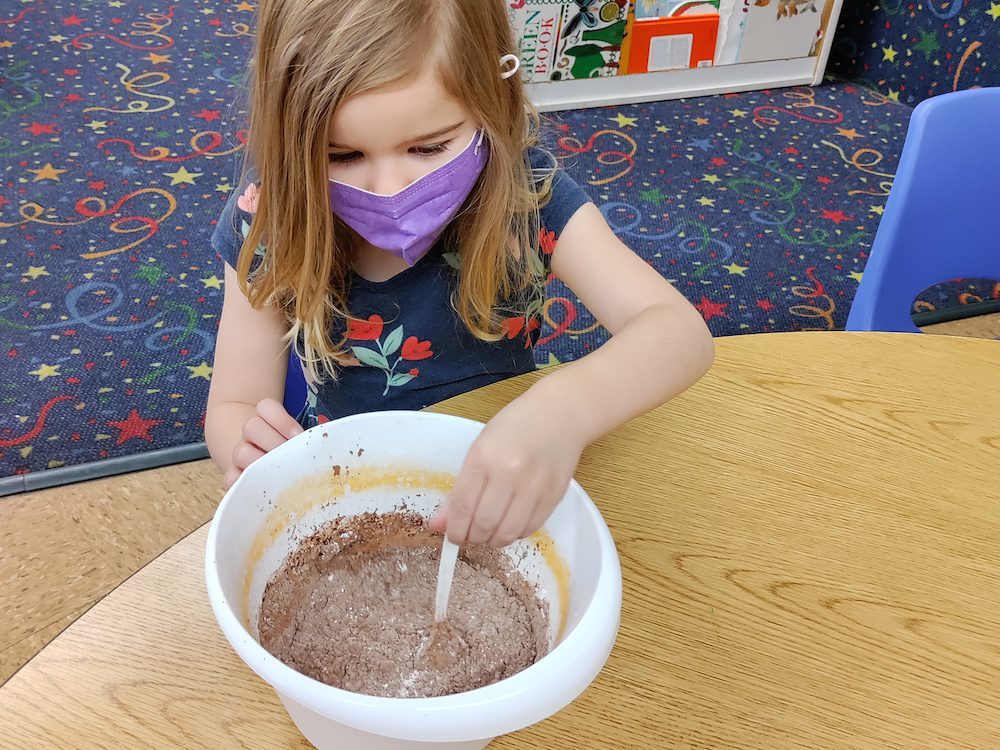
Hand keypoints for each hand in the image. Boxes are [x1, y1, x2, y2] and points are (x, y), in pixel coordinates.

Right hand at [225, 398, 302, 487]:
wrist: (264, 459)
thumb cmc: (290, 450)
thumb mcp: (297, 439)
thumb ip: (306, 438)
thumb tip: (323, 444)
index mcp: (264, 419)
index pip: (265, 407)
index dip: (282, 419)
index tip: (298, 435)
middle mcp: (249, 434)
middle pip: (252, 426)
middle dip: (274, 442)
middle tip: (290, 457)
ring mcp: (239, 454)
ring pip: (241, 452)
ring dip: (260, 462)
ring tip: (279, 474)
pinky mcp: (234, 475)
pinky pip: (230, 477)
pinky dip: (241, 482)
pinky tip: (256, 487)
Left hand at [429, 394, 585, 545]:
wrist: (560, 413)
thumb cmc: (516, 426)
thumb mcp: (480, 448)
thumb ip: (459, 488)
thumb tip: (439, 524)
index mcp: (484, 456)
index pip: (462, 505)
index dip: (454, 529)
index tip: (452, 535)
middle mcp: (509, 472)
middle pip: (483, 523)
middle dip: (471, 537)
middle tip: (470, 536)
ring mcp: (535, 486)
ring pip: (507, 532)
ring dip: (493, 540)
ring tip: (489, 533)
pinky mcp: (554, 496)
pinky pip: (529, 529)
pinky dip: (515, 534)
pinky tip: (509, 524)